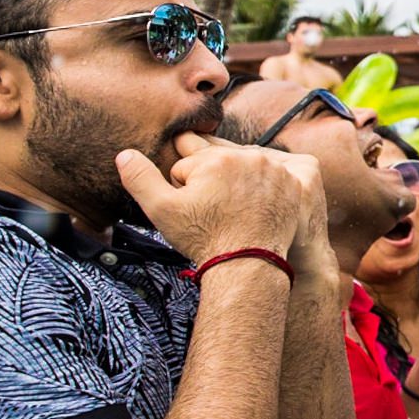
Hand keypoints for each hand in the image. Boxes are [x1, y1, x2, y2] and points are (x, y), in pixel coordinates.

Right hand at [118, 133, 313, 262]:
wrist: (248, 264)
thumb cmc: (203, 239)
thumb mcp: (161, 211)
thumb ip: (140, 179)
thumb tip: (124, 154)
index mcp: (215, 160)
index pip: (188, 166)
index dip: (184, 190)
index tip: (195, 210)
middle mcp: (248, 157)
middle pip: (217, 163)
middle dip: (209, 183)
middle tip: (214, 212)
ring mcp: (274, 169)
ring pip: (243, 168)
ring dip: (235, 182)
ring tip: (231, 211)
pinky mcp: (293, 183)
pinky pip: (269, 177)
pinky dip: (261, 188)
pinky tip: (252, 207)